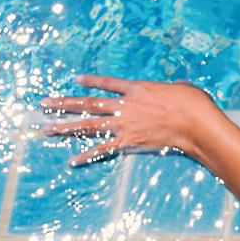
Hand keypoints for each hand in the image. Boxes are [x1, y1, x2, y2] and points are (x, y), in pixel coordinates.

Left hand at [39, 74, 228, 165]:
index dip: (92, 81)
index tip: (77, 79)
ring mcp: (124, 125)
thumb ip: (173, 87)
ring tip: (46, 129)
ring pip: (88, 125)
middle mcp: (125, 105)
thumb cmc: (192, 102)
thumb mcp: (182, 87)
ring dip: (66, 127)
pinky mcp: (128, 143)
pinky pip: (103, 150)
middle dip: (64, 103)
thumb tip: (177, 87)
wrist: (195, 123)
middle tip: (44, 103)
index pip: (108, 83)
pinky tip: (71, 160)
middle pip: (88, 104)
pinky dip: (87, 156)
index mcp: (137, 89)